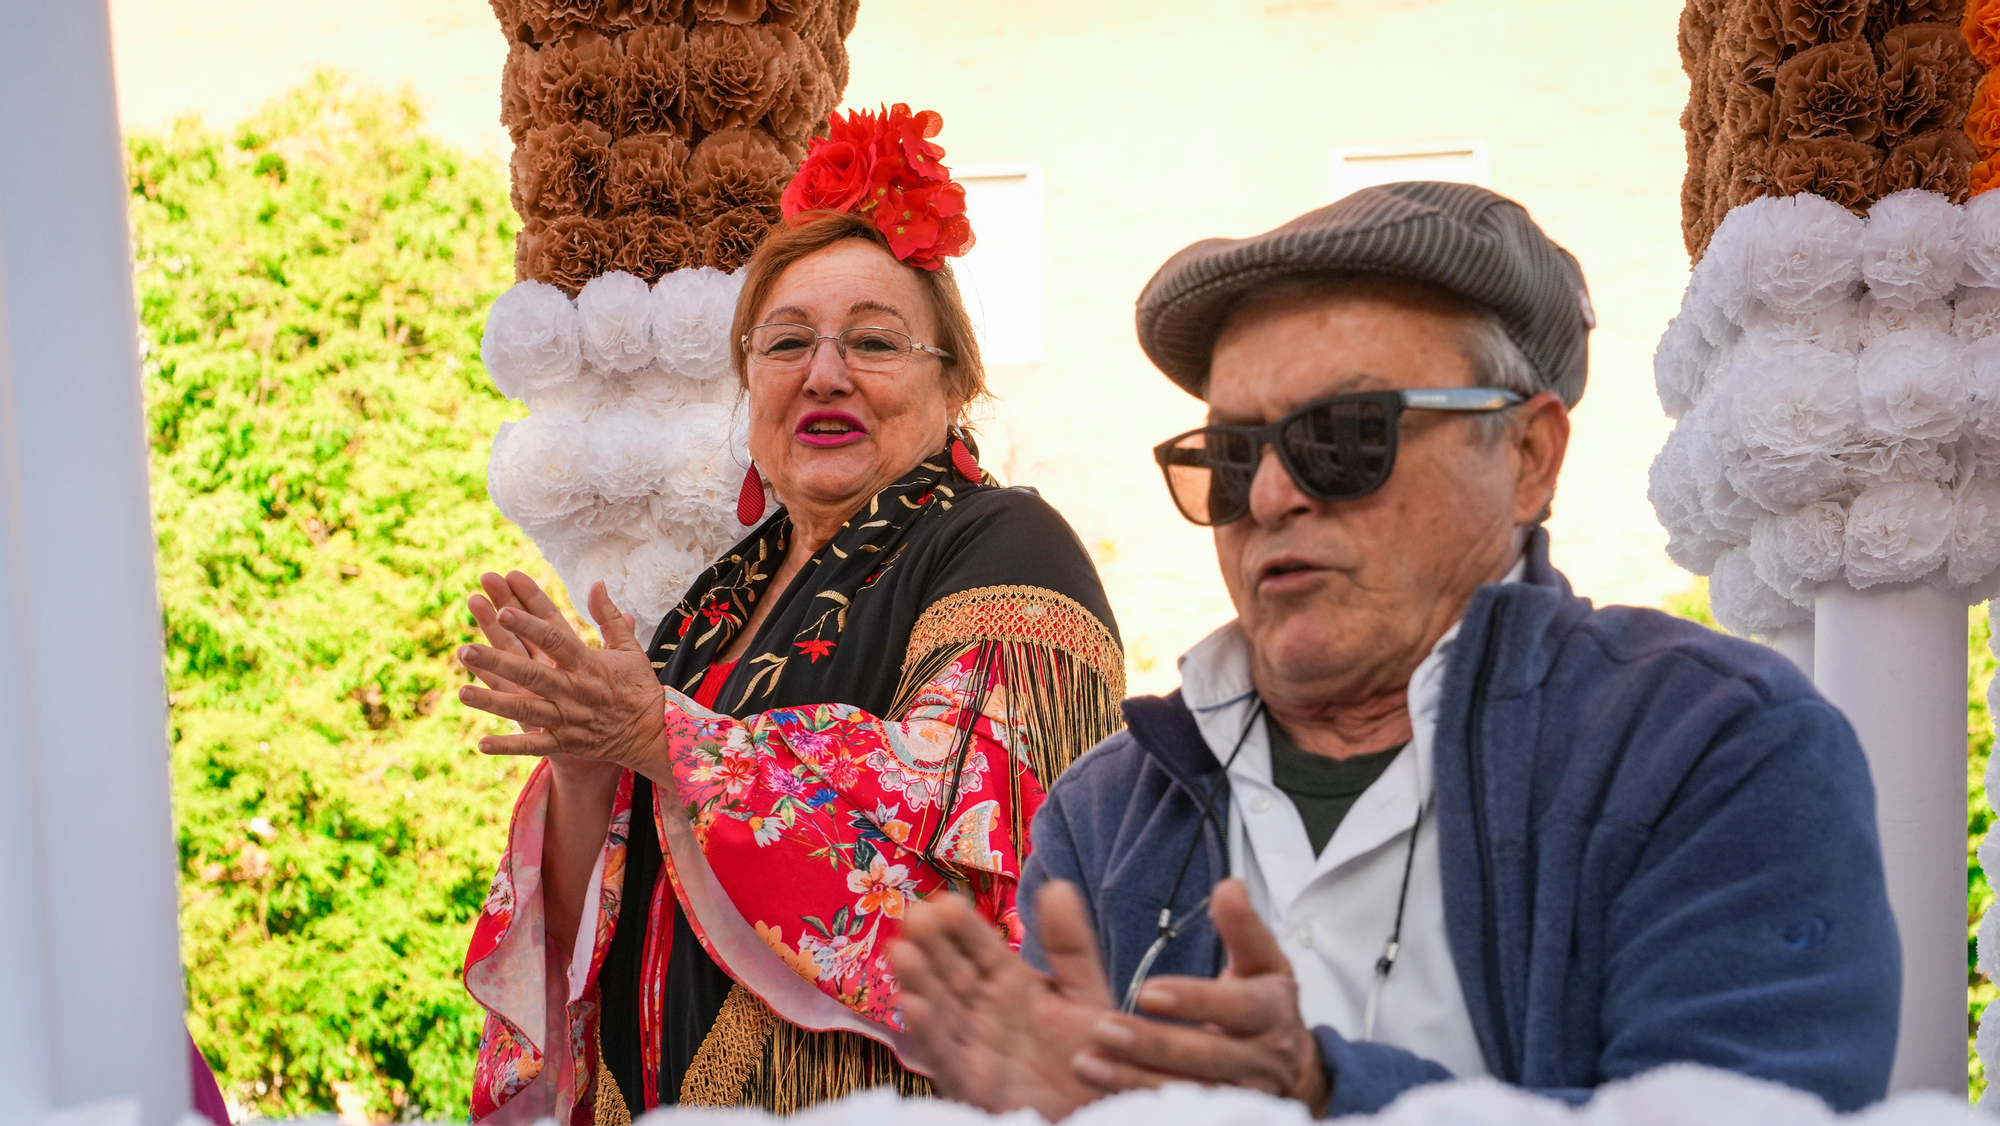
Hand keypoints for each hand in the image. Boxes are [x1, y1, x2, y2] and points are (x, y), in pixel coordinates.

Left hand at [456, 574, 668, 779]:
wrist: (652, 734)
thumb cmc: (638, 686)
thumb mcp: (629, 648)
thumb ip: (608, 616)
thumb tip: (595, 583)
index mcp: (588, 663)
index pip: (555, 639)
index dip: (530, 624)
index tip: (504, 609)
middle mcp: (574, 690)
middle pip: (530, 673)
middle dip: (497, 660)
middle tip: (466, 649)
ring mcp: (567, 718)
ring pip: (526, 708)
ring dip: (492, 701)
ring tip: (461, 692)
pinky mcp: (564, 742)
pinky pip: (534, 746)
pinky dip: (509, 746)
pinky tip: (482, 743)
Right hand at [890, 881, 1116, 1120]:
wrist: (1098, 1108)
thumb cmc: (1092, 1051)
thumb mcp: (1085, 992)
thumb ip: (1070, 944)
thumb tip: (1057, 885)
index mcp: (1009, 983)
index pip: (980, 947)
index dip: (962, 926)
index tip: (944, 900)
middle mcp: (984, 1010)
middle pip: (951, 973)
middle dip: (931, 946)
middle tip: (912, 915)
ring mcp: (974, 1046)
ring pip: (941, 1009)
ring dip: (920, 982)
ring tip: (902, 951)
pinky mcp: (972, 1084)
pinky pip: (947, 1057)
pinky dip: (929, 1034)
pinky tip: (915, 1006)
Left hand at [1072, 879, 1328, 1114]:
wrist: (1294, 1072)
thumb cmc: (1265, 1008)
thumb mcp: (1263, 964)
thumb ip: (1243, 928)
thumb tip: (1228, 887)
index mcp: (1268, 1011)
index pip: (1236, 1007)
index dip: (1194, 1001)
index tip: (1148, 991)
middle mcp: (1261, 1058)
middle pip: (1208, 1057)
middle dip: (1153, 1045)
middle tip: (1102, 1028)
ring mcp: (1245, 1096)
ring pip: (1191, 1092)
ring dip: (1136, 1080)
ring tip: (1087, 1063)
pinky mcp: (1227, 1117)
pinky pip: (1186, 1116)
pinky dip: (1146, 1107)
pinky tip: (1108, 1098)